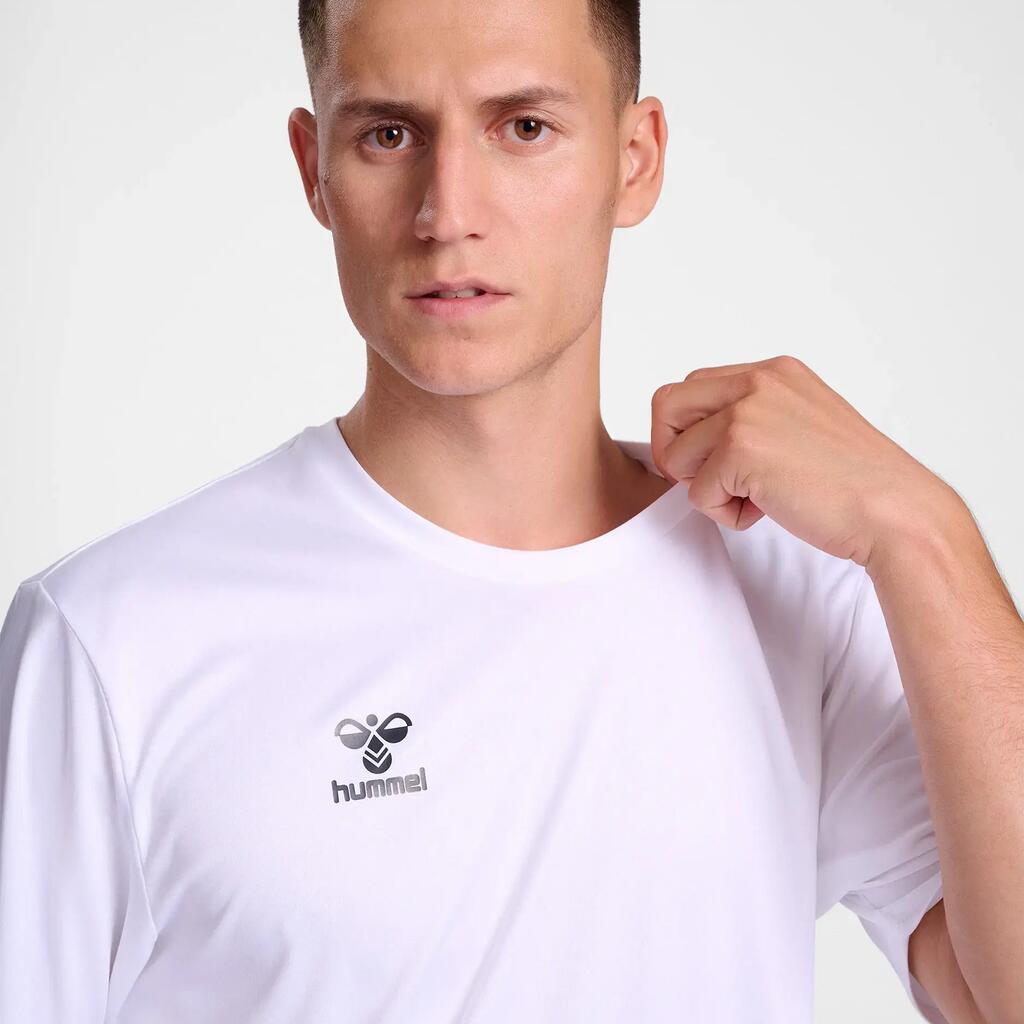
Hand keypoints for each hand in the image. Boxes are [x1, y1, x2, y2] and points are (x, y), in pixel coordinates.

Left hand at [649, 354, 958, 566]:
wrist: (895, 511)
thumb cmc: (854, 483)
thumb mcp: (800, 425)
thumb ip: (753, 418)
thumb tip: (698, 437)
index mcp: (773, 372)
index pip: (692, 387)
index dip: (689, 431)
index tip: (712, 461)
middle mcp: (757, 381)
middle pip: (666, 406)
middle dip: (675, 452)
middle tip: (713, 482)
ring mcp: (747, 412)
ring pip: (675, 455)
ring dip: (705, 488)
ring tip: (753, 499)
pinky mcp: (740, 449)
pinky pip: (695, 492)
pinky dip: (724, 513)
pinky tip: (766, 511)